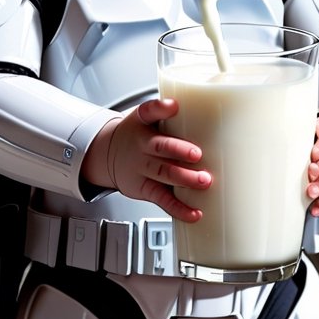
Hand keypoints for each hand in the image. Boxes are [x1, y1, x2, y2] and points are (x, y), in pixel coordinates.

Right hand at [84, 98, 210, 220]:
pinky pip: (161, 199)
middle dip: (179, 150)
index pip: (148, 110)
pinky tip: (194, 212)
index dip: (160, 108)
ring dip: (185, 178)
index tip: (173, 106)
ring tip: (203, 181)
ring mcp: (142, 167)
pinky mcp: (143, 188)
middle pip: (160, 146)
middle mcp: (142, 145)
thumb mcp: (146, 118)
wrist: (107, 155)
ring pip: (164, 173)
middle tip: (197, 154)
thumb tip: (212, 110)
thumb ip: (170, 115)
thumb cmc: (137, 135)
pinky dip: (178, 208)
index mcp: (143, 122)